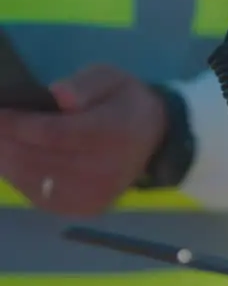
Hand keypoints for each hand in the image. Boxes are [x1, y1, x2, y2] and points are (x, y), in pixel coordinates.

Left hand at [0, 64, 165, 215]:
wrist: (154, 137)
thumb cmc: (124, 102)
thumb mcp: (110, 78)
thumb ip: (85, 84)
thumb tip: (60, 95)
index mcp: (115, 133)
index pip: (55, 134)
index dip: (18, 125)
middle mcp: (106, 169)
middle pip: (39, 160)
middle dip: (5, 143)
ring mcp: (95, 193)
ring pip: (34, 180)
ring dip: (7, 161)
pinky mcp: (85, 207)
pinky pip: (39, 197)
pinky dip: (18, 178)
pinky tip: (10, 161)